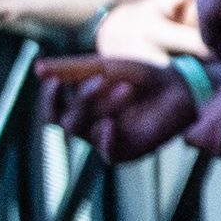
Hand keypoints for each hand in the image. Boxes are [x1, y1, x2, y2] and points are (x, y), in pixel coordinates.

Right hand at [43, 55, 205, 163]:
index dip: (49, 99)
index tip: (54, 81)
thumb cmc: (144, 76)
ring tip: (127, 87)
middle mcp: (91, 126)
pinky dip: (106, 139)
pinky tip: (110, 125)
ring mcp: (108, 140)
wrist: (183, 85)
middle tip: (101, 79)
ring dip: (103, 107)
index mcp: (82, 108)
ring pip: (86, 132)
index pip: (52, 112)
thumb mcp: (106, 67)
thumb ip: (73, 69)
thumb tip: (38, 69)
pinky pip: (108, 153)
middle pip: (66, 122)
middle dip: (82, 100)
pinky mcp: (129, 151)